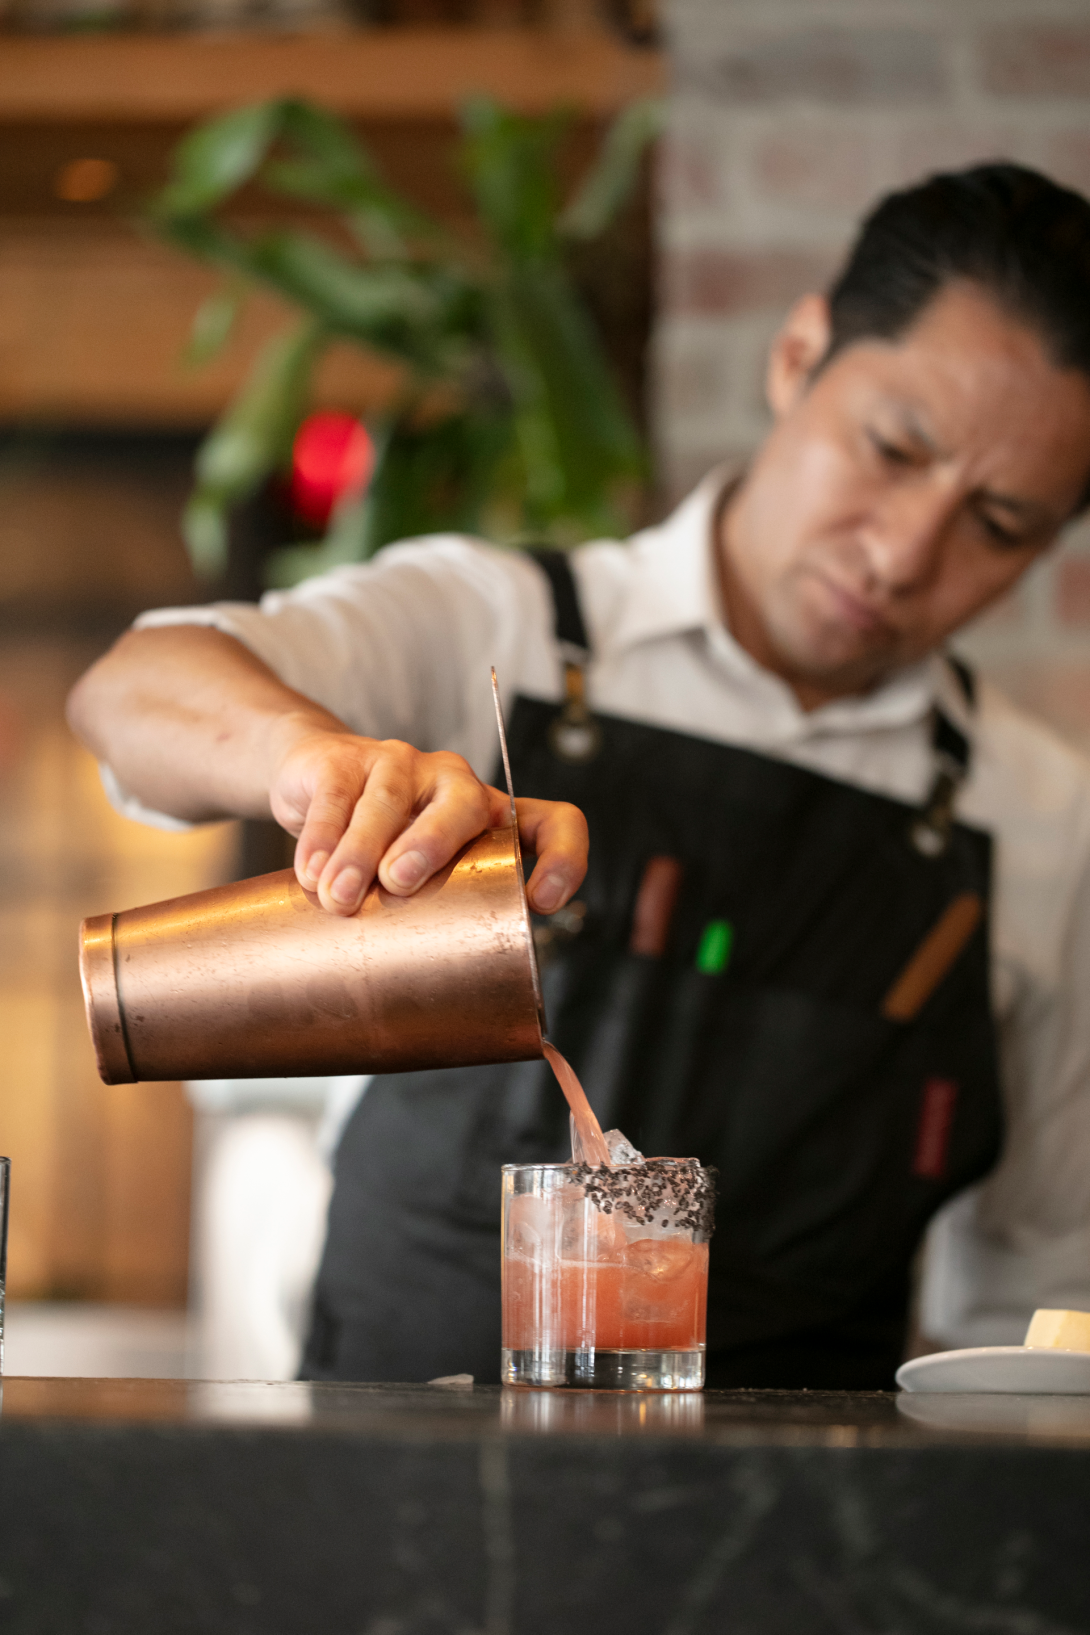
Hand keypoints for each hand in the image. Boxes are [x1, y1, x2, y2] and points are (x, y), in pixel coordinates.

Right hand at [268, 717, 587, 915]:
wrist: (316, 777)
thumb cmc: (385, 846)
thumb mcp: (422, 882)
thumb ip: (437, 922)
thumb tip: (441, 1018)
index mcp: (489, 818)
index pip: (553, 822)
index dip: (563, 856)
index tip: (541, 902)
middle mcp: (454, 784)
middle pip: (462, 804)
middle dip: (433, 843)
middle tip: (399, 884)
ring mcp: (401, 766)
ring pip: (388, 800)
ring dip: (362, 851)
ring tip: (341, 897)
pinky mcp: (346, 759)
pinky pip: (336, 793)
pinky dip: (321, 836)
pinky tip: (310, 872)